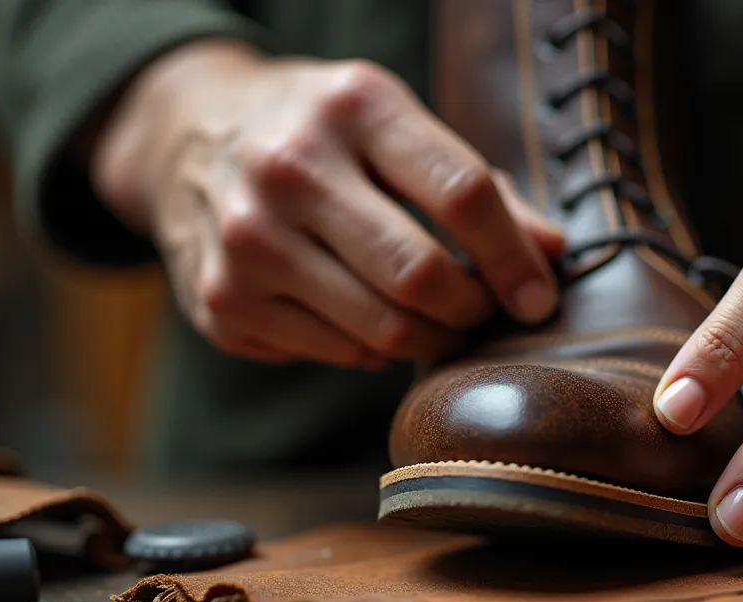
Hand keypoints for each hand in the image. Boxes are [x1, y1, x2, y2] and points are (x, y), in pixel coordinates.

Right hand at [90, 40, 563, 367]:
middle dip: (472, 309)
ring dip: (431, 340)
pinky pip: (338, 354)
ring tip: (440, 322)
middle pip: (420, 274)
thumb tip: (552, 254)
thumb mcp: (396, 127)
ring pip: (382, 330)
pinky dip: (374, 350)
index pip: (461, 193)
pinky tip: (373, 321)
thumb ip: (480, 188)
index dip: (514, 257)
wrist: (190, 136)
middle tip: (483, 312)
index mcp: (352, 106)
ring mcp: (247, 239)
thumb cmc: (323, 134)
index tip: (538, 296)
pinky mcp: (224, 301)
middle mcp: (290, 167)